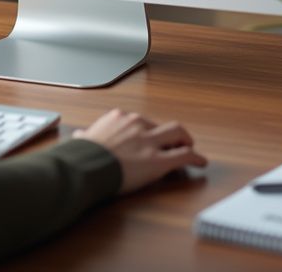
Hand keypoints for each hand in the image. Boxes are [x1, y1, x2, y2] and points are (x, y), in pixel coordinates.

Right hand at [73, 108, 206, 193]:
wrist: (87, 165)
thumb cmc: (83, 154)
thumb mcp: (82, 139)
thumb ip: (85, 136)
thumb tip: (80, 136)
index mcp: (119, 117)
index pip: (139, 121)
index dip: (147, 131)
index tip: (148, 139)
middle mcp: (137, 124)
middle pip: (160, 125)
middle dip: (170, 133)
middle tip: (175, 142)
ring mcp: (149, 141)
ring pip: (177, 132)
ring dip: (186, 139)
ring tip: (190, 148)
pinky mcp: (159, 160)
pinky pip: (184, 156)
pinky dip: (196, 158)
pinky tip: (201, 163)